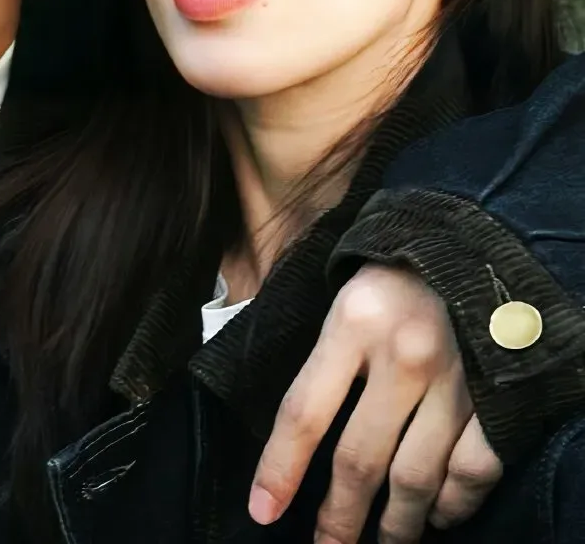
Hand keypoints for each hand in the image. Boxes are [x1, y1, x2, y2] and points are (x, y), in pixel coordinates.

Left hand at [248, 263, 502, 543]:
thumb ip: (322, 358)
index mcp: (353, 322)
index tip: (262, 510)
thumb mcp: (343, 297)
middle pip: (360, 460)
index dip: (280, 468)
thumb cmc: (393, 273)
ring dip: (395, 524)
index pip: (304, 410)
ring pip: (416, 479)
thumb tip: (292, 432)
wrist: (470, 244)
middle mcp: (404, 355)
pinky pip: (473, 471)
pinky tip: (439, 516)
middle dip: (339, 517)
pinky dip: (455, 504)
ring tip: (380, 543)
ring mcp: (456, 380)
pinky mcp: (497, 396)